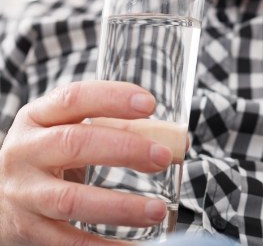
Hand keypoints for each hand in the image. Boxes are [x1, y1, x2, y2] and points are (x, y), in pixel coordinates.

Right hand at [0, 81, 178, 245]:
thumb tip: (178, 142)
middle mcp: (25, 151)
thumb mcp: (70, 129)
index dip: (112, 98)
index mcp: (38, 116)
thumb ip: (118, 128)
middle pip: (74, 143)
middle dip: (125, 149)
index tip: (149, 104)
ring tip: (157, 210)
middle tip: (163, 157)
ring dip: (119, 206)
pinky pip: (65, 242)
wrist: (0, 194)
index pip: (74, 98)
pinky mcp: (26, 230)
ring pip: (70, 200)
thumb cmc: (51, 153)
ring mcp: (22, 192)